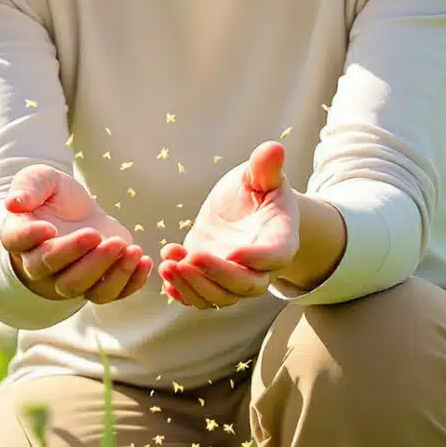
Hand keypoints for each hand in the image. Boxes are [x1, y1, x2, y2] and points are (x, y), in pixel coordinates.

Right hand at [0, 165, 151, 305]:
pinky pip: (109, 294)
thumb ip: (29, 186)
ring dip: (107, 271)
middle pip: (53, 270)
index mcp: (19, 236)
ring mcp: (67, 280)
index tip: (49, 227)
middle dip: (78, 255)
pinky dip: (129, 282)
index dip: (31, 237)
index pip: (18, 241)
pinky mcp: (95, 285)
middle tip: (99, 236)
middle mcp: (38, 265)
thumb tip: (14, 203)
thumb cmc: (55, 197)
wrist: (78, 213)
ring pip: (82, 288)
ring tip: (129, 248)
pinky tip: (143, 261)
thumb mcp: (42, 179)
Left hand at [160, 141, 298, 310]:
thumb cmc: (258, 189)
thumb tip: (273, 148)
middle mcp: (260, 268)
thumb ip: (265, 167)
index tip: (233, 252)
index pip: (275, 255)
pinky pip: (199, 298)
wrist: (246, 209)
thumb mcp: (261, 175)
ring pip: (219, 297)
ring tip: (169, 264)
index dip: (257, 258)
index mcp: (280, 239)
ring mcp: (233, 278)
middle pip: (246, 286)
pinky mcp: (210, 279)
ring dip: (193, 286)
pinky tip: (165, 273)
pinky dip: (181, 292)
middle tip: (191, 258)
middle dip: (217, 276)